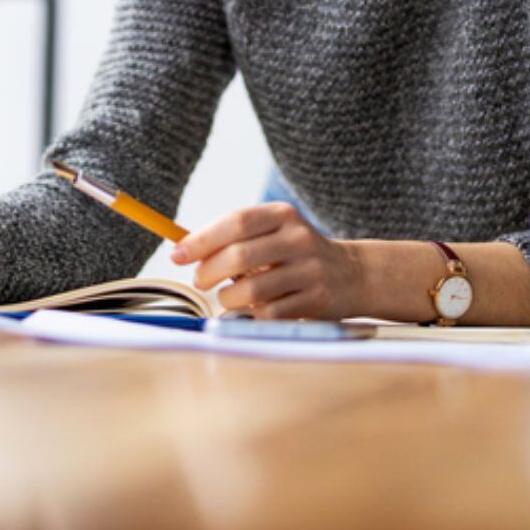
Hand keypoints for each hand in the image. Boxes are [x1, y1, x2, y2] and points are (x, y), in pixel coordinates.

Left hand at [168, 202, 369, 319]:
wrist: (352, 275)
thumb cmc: (294, 254)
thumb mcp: (272, 233)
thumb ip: (234, 238)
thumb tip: (182, 249)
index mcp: (282, 215)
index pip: (235, 222)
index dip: (201, 240)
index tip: (176, 254)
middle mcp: (298, 238)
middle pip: (239, 256)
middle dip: (208, 272)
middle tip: (200, 281)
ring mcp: (310, 270)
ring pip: (251, 290)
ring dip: (228, 298)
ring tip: (228, 296)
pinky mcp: (316, 300)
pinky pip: (270, 313)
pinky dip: (253, 314)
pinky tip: (255, 308)